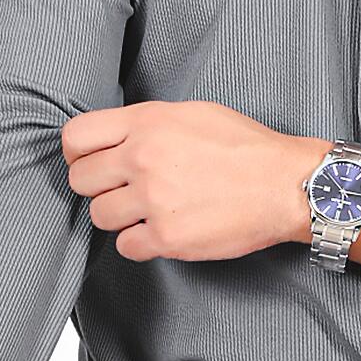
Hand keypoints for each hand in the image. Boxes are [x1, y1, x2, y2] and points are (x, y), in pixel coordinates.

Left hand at [62, 100, 330, 261]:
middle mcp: (143, 159)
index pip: (76, 138)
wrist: (285, 185)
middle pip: (81, 180)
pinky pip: (125, 247)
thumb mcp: (192, 113)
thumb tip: (117, 138)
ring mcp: (153, 200)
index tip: (89, 163)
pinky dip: (138, 243)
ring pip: (99, 215)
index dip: (77, 154)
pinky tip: (159, 231)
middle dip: (97, 187)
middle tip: (120, 191)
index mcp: (147, 123)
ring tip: (145, 212)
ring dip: (117, 216)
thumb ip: (148, 124)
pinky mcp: (167, 237)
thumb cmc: (247, 148)